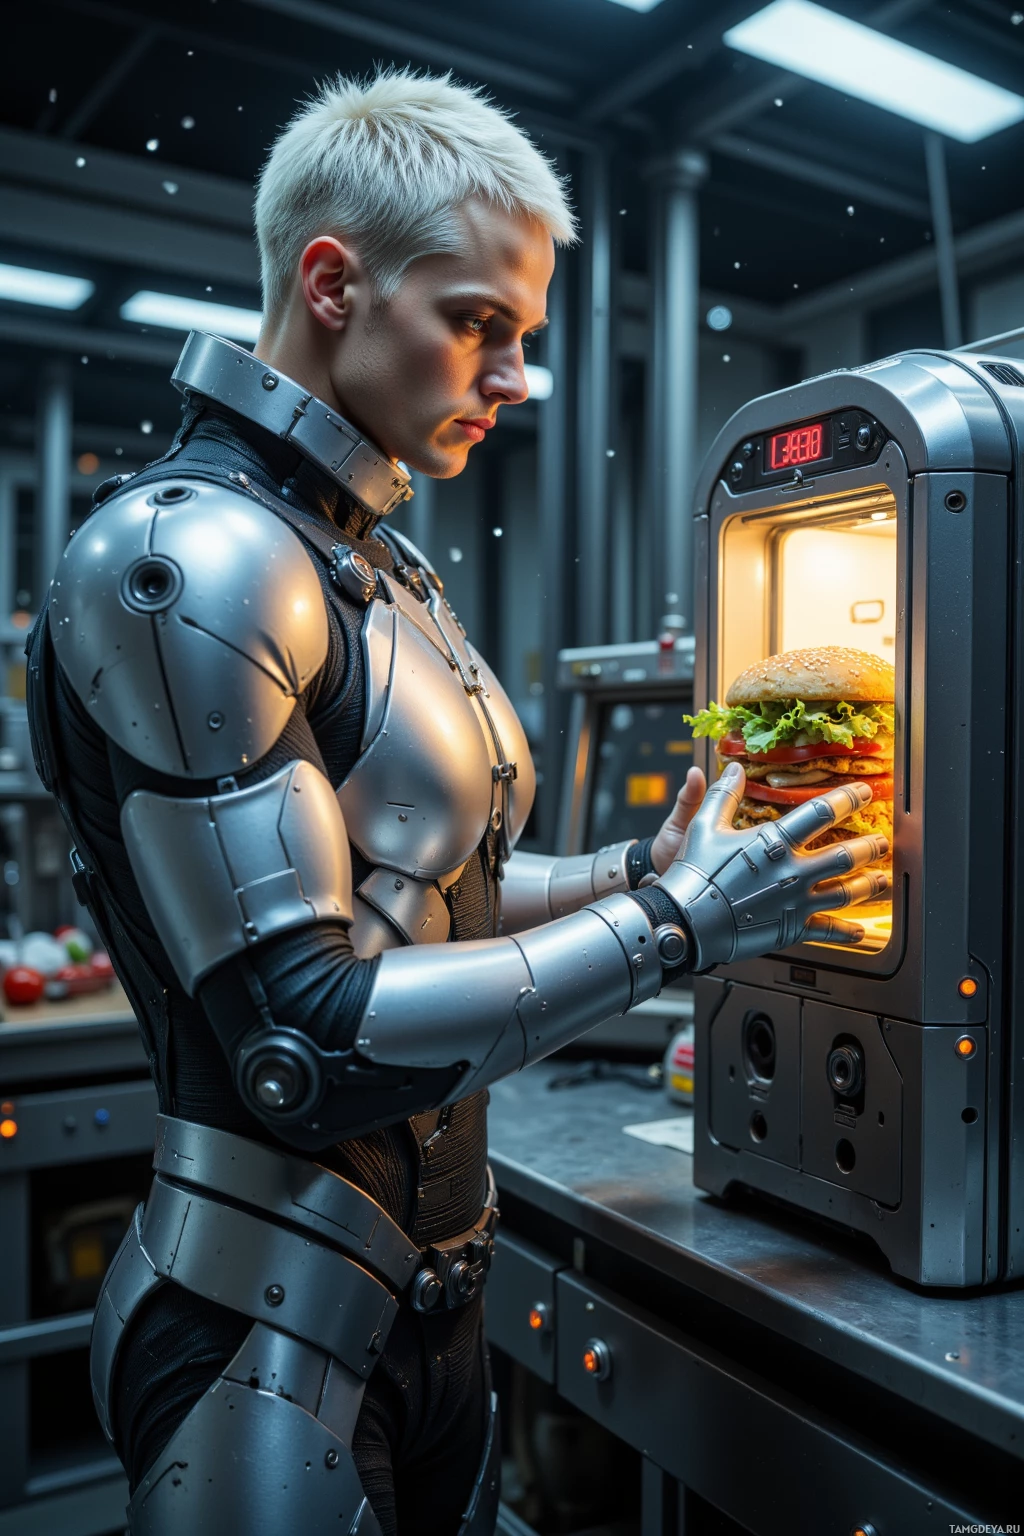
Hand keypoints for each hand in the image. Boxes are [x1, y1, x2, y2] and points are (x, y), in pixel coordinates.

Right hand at [653, 761, 889, 969]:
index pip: (820, 813)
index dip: (847, 799)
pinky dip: (847, 932)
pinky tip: (862, 931)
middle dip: (871, 846)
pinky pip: (827, 931)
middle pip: (845, 855)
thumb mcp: (704, 825)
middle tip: (885, 841)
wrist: (686, 919)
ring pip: (846, 892)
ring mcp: (796, 901)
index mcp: (774, 841)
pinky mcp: (792, 928)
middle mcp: (793, 870)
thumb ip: (724, 795)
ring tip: (884, 879)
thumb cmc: (695, 871)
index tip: (865, 792)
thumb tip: (735, 768)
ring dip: (870, 885)